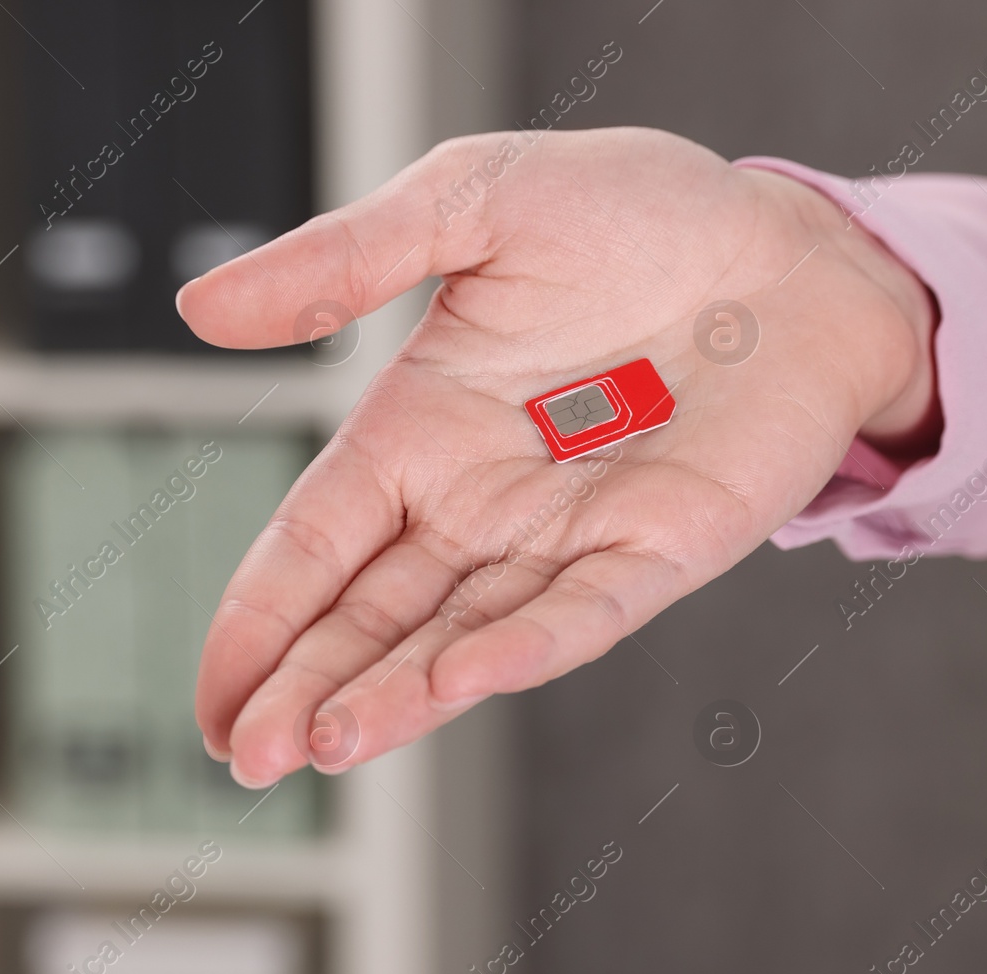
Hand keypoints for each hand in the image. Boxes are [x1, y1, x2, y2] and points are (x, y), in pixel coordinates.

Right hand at [177, 127, 936, 786]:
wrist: (787, 239)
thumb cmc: (638, 212)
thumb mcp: (472, 202)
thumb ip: (343, 262)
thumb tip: (200, 309)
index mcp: (419, 430)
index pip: (313, 543)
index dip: (258, 620)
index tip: (211, 700)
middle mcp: (482, 501)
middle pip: (373, 615)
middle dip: (306, 687)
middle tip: (246, 758)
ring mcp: (568, 535)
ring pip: (463, 634)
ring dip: (397, 691)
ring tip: (325, 743)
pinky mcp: (658, 548)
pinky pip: (582, 609)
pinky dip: (522, 646)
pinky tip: (458, 681)